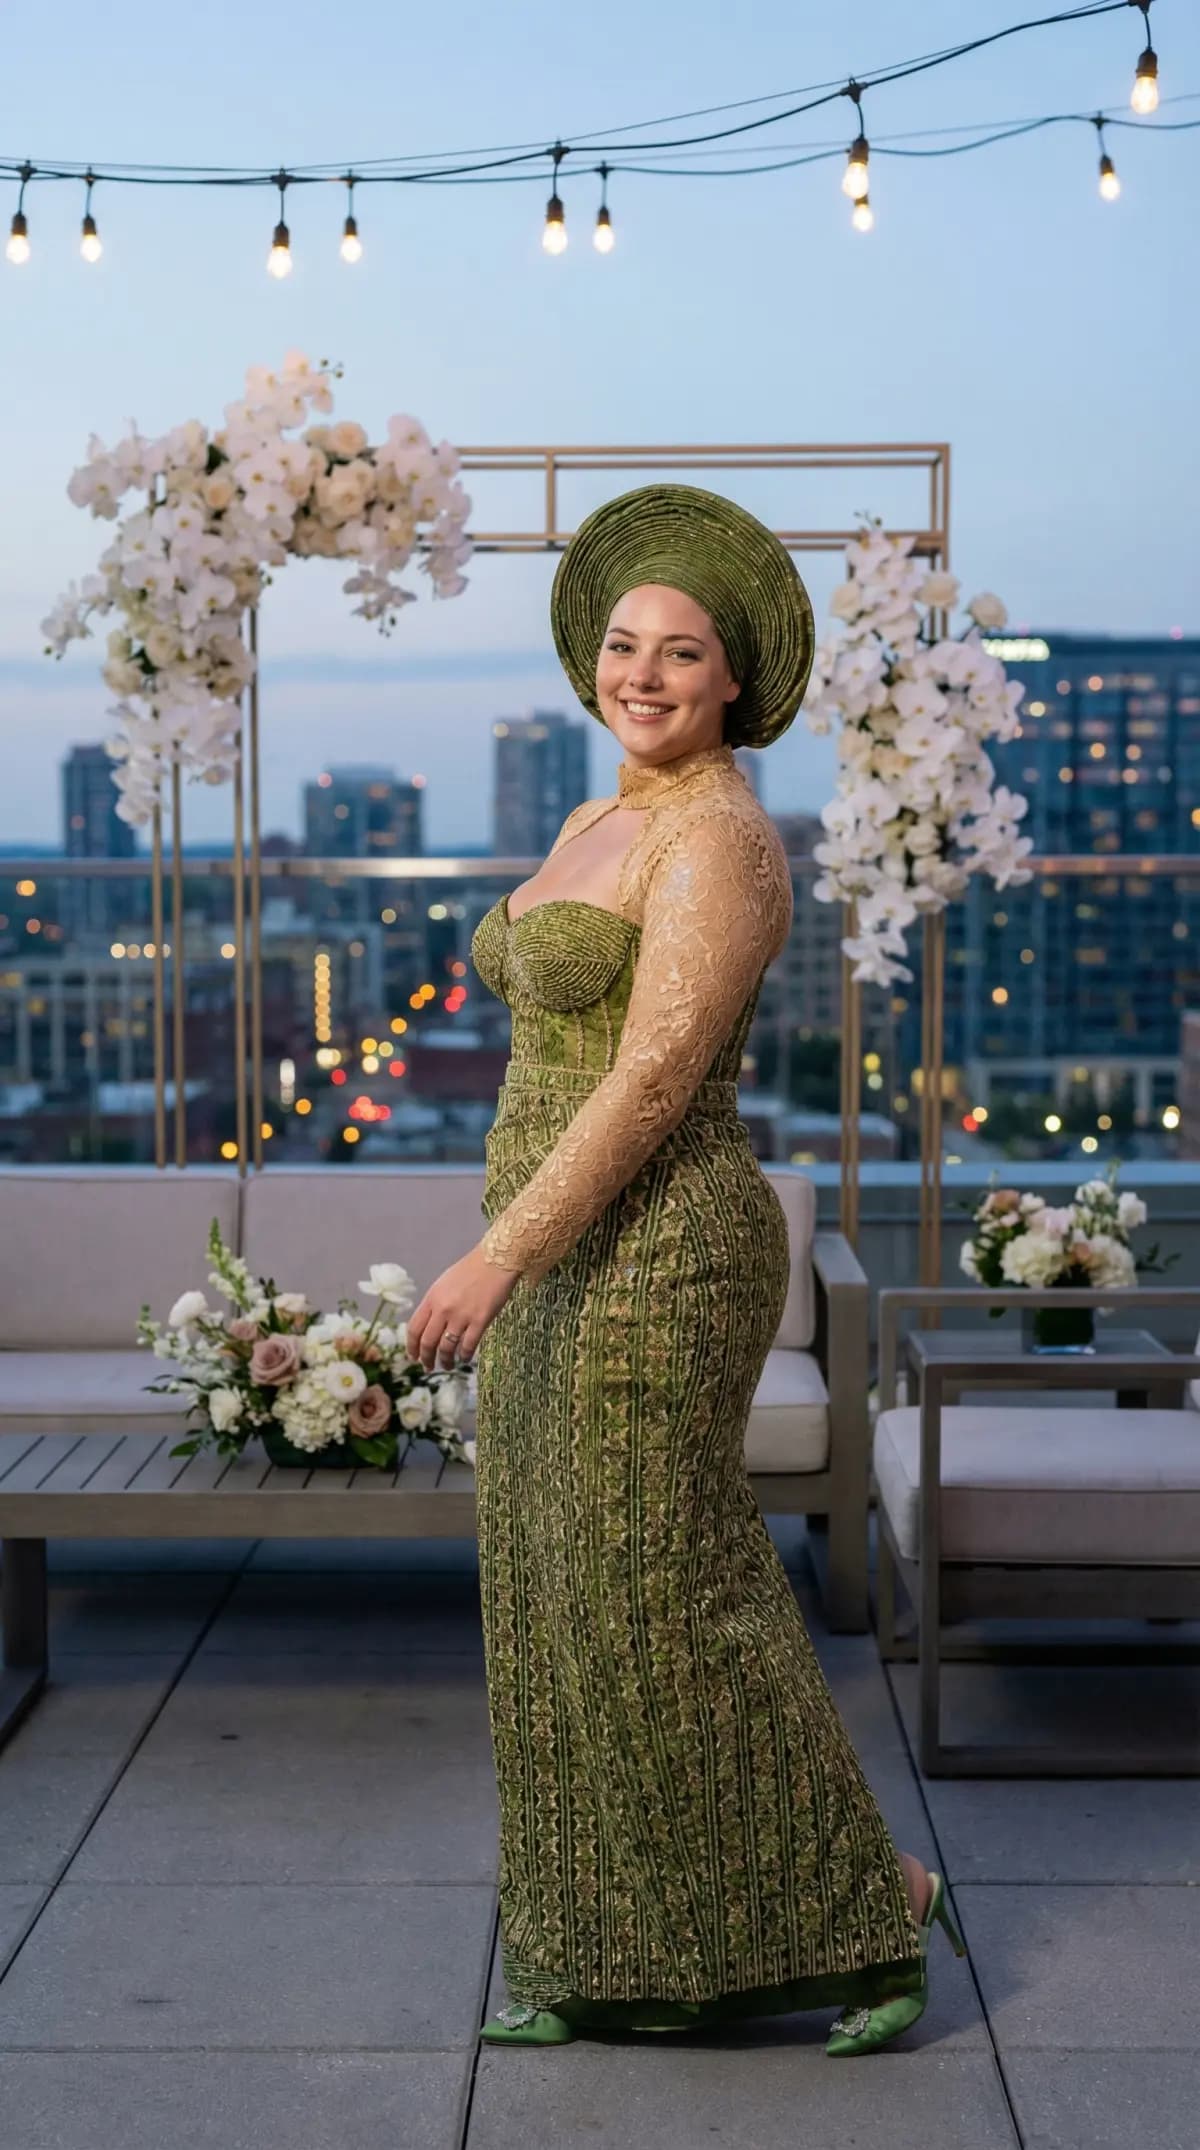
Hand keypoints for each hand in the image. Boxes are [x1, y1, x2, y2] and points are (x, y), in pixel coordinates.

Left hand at [405, 1243, 520, 1371]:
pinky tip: (465, 1358)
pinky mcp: (480, 1321)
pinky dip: (465, 1355)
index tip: (413, 1357)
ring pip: (447, 1347)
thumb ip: (435, 1304)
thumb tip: (430, 1325)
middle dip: (426, 1358)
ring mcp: (461, 1316)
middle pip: (428, 1342)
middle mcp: (443, 1309)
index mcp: (432, 1298)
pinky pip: (468, 1345)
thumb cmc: (470, 1270)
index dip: (412, 1346)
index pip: (414, 1328)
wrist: (495, 1260)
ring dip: (446, 1360)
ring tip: (448, 1365)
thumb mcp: (444, 1284)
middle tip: (428, 1367)